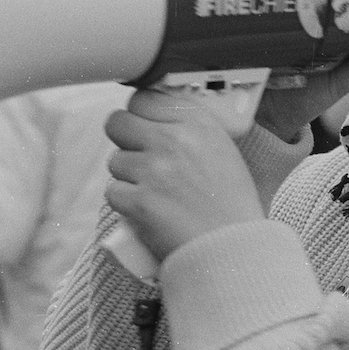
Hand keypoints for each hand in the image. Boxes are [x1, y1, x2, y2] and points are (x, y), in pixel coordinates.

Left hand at [105, 90, 266, 260]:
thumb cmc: (231, 207)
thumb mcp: (222, 153)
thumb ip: (190, 133)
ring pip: (116, 162)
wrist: (234, 249)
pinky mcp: (139, 200)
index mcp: (198, 124)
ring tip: (155, 195)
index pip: (144, 99)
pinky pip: (114, 193)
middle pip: (118, 123)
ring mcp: (155, 169)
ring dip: (128, 178)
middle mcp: (175, 140)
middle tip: (138, 160)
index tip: (143, 129)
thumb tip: (152, 124)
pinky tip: (149, 213)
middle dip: (123, 141)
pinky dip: (126, 205)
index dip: (139, 116)